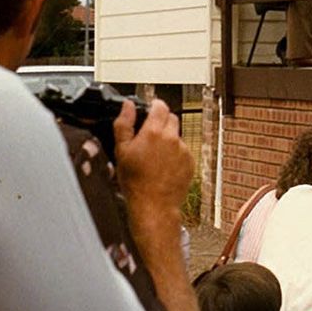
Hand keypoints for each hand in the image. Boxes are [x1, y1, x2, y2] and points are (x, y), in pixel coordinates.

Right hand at [114, 99, 193, 213]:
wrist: (153, 205)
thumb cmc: (135, 182)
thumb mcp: (121, 151)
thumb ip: (124, 123)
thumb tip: (127, 106)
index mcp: (154, 132)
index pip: (160, 106)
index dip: (154, 105)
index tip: (150, 109)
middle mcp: (171, 138)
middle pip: (171, 118)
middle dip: (161, 122)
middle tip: (149, 135)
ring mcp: (183, 149)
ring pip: (177, 135)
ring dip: (168, 138)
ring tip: (154, 155)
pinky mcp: (190, 161)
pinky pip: (183, 150)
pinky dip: (175, 153)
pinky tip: (163, 165)